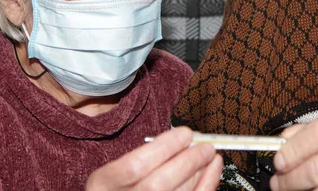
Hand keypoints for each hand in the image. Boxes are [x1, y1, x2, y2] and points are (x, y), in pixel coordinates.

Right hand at [86, 126, 222, 190]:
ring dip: (200, 172)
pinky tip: (214, 167)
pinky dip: (208, 183)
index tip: (186, 133)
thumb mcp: (117, 168)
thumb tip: (184, 140)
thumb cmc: (121, 184)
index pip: (135, 166)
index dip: (165, 148)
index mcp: (104, 184)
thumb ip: (143, 154)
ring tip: (209, 154)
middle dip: (188, 162)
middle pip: (159, 184)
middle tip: (205, 146)